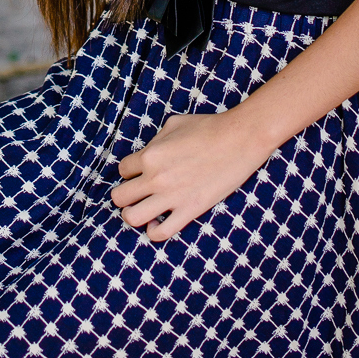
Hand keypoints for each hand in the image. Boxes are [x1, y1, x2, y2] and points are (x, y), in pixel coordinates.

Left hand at [111, 110, 272, 242]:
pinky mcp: (189, 211)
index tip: (139, 173)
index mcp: (150, 155)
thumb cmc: (208, 127)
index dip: (130, 171)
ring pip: (132, 217)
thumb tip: (148, 154)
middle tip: (136, 193)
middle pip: (119, 196)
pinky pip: (160, 233)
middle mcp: (156, 178)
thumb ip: (155, 141)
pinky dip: (152, 230)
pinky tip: (157, 221)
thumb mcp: (173, 124)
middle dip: (124, 194)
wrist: (239, 140)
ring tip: (141, 209)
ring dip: (131, 214)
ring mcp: (172, 197)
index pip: (122, 170)